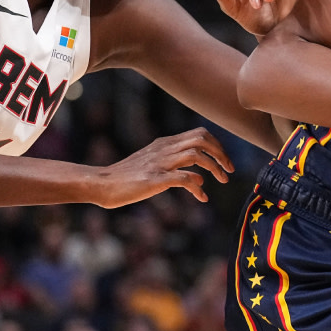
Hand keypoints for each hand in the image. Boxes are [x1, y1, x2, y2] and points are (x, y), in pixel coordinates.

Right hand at [90, 128, 233, 207]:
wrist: (101, 183)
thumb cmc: (126, 177)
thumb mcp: (152, 163)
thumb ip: (175, 165)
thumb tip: (199, 178)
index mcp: (165, 143)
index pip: (199, 133)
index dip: (217, 145)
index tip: (225, 160)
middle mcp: (164, 149)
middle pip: (202, 139)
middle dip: (221, 153)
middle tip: (229, 170)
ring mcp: (160, 163)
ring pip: (197, 155)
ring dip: (214, 167)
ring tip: (222, 180)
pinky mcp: (155, 179)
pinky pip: (185, 178)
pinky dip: (198, 187)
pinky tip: (202, 197)